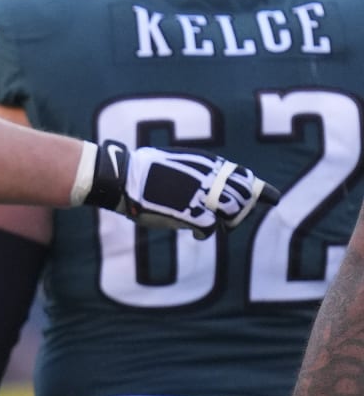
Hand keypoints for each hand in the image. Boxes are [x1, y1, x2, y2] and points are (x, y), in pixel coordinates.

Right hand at [86, 141, 277, 238]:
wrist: (123, 178)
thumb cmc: (142, 169)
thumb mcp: (175, 162)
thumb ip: (197, 172)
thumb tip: (208, 181)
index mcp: (208, 164)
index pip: (245, 178)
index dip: (260, 190)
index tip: (272, 198)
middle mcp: (211, 179)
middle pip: (244, 200)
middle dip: (241, 211)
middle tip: (233, 219)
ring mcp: (203, 197)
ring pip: (232, 215)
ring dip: (226, 222)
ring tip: (213, 224)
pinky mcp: (192, 214)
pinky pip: (211, 229)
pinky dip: (203, 233)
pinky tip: (194, 233)